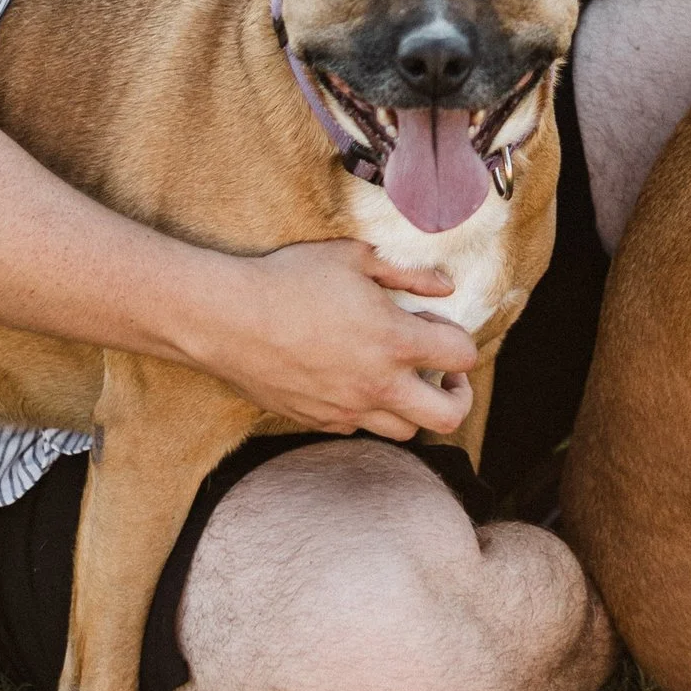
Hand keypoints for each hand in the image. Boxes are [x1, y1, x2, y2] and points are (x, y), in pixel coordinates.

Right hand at [188, 240, 481, 440]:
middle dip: (458, 398)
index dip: (461, 343)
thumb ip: (408, 274)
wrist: (228, 319)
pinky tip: (352, 381)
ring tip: (398, 378)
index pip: (463, 356)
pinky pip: (358, 428)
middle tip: (444, 376)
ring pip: (404, 432)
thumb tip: (445, 287)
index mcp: (395, 341)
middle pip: (448, 418)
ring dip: (412, 407)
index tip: (441, 332)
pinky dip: (368, 410)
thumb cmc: (290, 279)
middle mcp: (378, 384)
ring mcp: (348, 409)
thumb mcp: (354, 258)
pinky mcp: (318, 421)